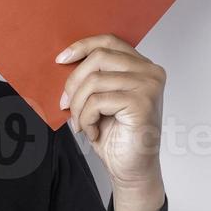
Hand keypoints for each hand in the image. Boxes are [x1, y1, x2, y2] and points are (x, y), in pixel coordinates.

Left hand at [56, 33, 165, 210]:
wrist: (131, 169)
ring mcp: (149, 86)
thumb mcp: (99, 99)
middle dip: (74, 83)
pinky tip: (93, 132)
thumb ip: (91, 78)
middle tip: (65, 105)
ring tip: (81, 124)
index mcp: (141, 66)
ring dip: (78, 106)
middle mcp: (150, 71)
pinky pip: (98, 101)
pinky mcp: (142, 103)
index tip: (60, 60)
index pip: (108, 41)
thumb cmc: (116, 136)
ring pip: (94, 80)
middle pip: (98, 57)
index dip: (81, 46)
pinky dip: (86, 119)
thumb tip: (63, 63)